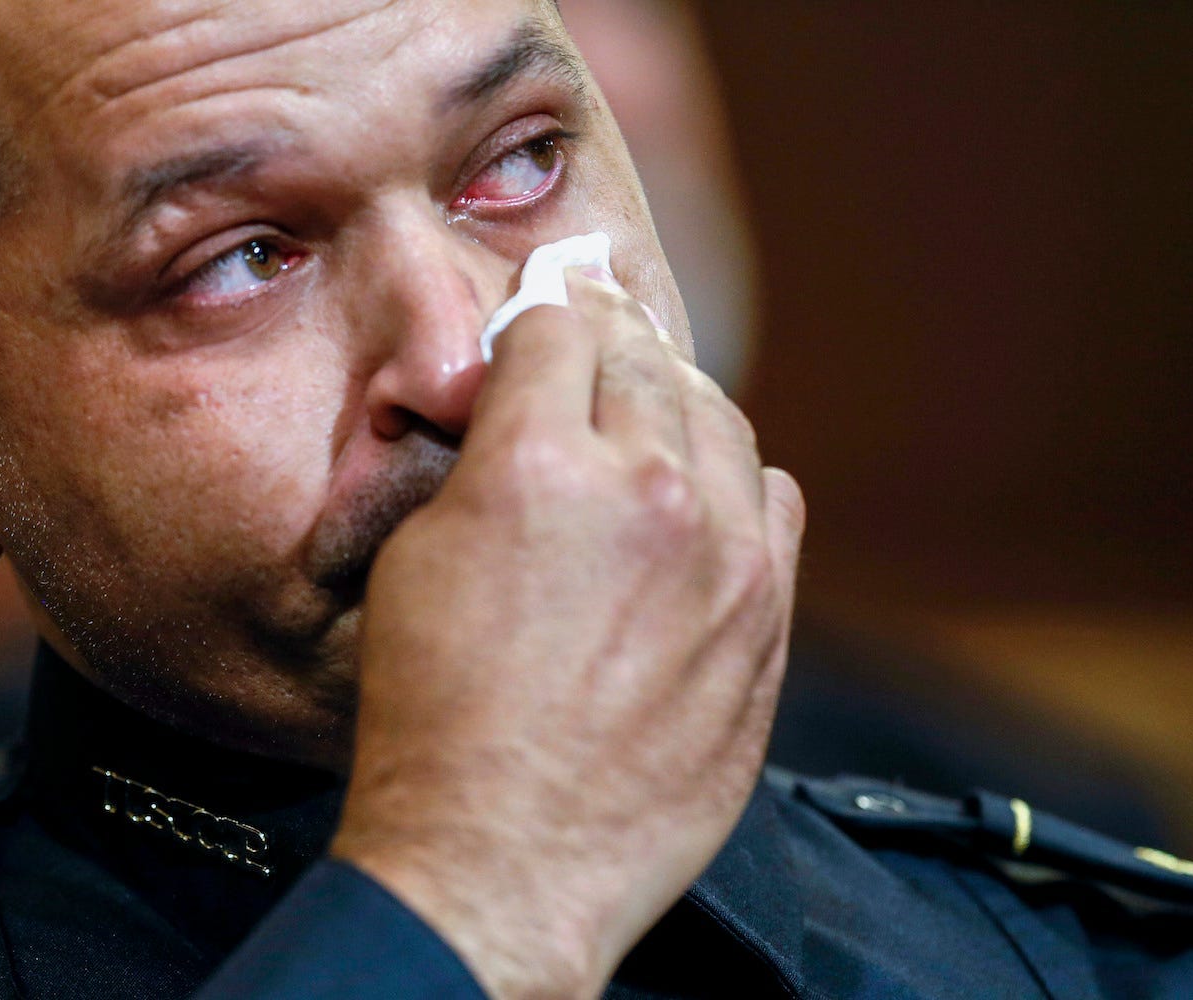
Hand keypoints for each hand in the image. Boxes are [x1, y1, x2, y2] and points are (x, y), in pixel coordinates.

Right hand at [329, 267, 805, 997]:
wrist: (505, 857)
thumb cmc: (437, 721)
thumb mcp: (417, 560)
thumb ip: (480, 462)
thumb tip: (518, 411)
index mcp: (537, 462)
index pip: (558, 327)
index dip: (540, 318)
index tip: (539, 324)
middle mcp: (645, 489)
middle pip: (646, 359)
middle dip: (609, 346)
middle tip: (591, 346)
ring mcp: (724, 554)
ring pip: (720, 420)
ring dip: (678, 405)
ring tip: (646, 420)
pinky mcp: (767, 616)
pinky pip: (775, 501)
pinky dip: (739, 485)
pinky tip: (706, 500)